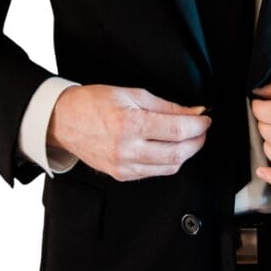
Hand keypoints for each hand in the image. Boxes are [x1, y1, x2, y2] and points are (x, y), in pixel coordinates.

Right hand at [47, 84, 210, 181]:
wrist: (64, 120)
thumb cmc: (93, 103)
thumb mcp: (131, 94)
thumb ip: (166, 106)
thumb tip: (193, 112)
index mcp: (130, 123)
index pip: (177, 130)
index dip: (198, 126)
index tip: (205, 119)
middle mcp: (127, 148)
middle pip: (177, 153)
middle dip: (197, 141)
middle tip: (202, 129)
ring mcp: (123, 165)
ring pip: (169, 167)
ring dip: (185, 153)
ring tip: (189, 139)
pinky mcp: (121, 175)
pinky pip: (154, 173)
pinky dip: (168, 162)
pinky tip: (170, 149)